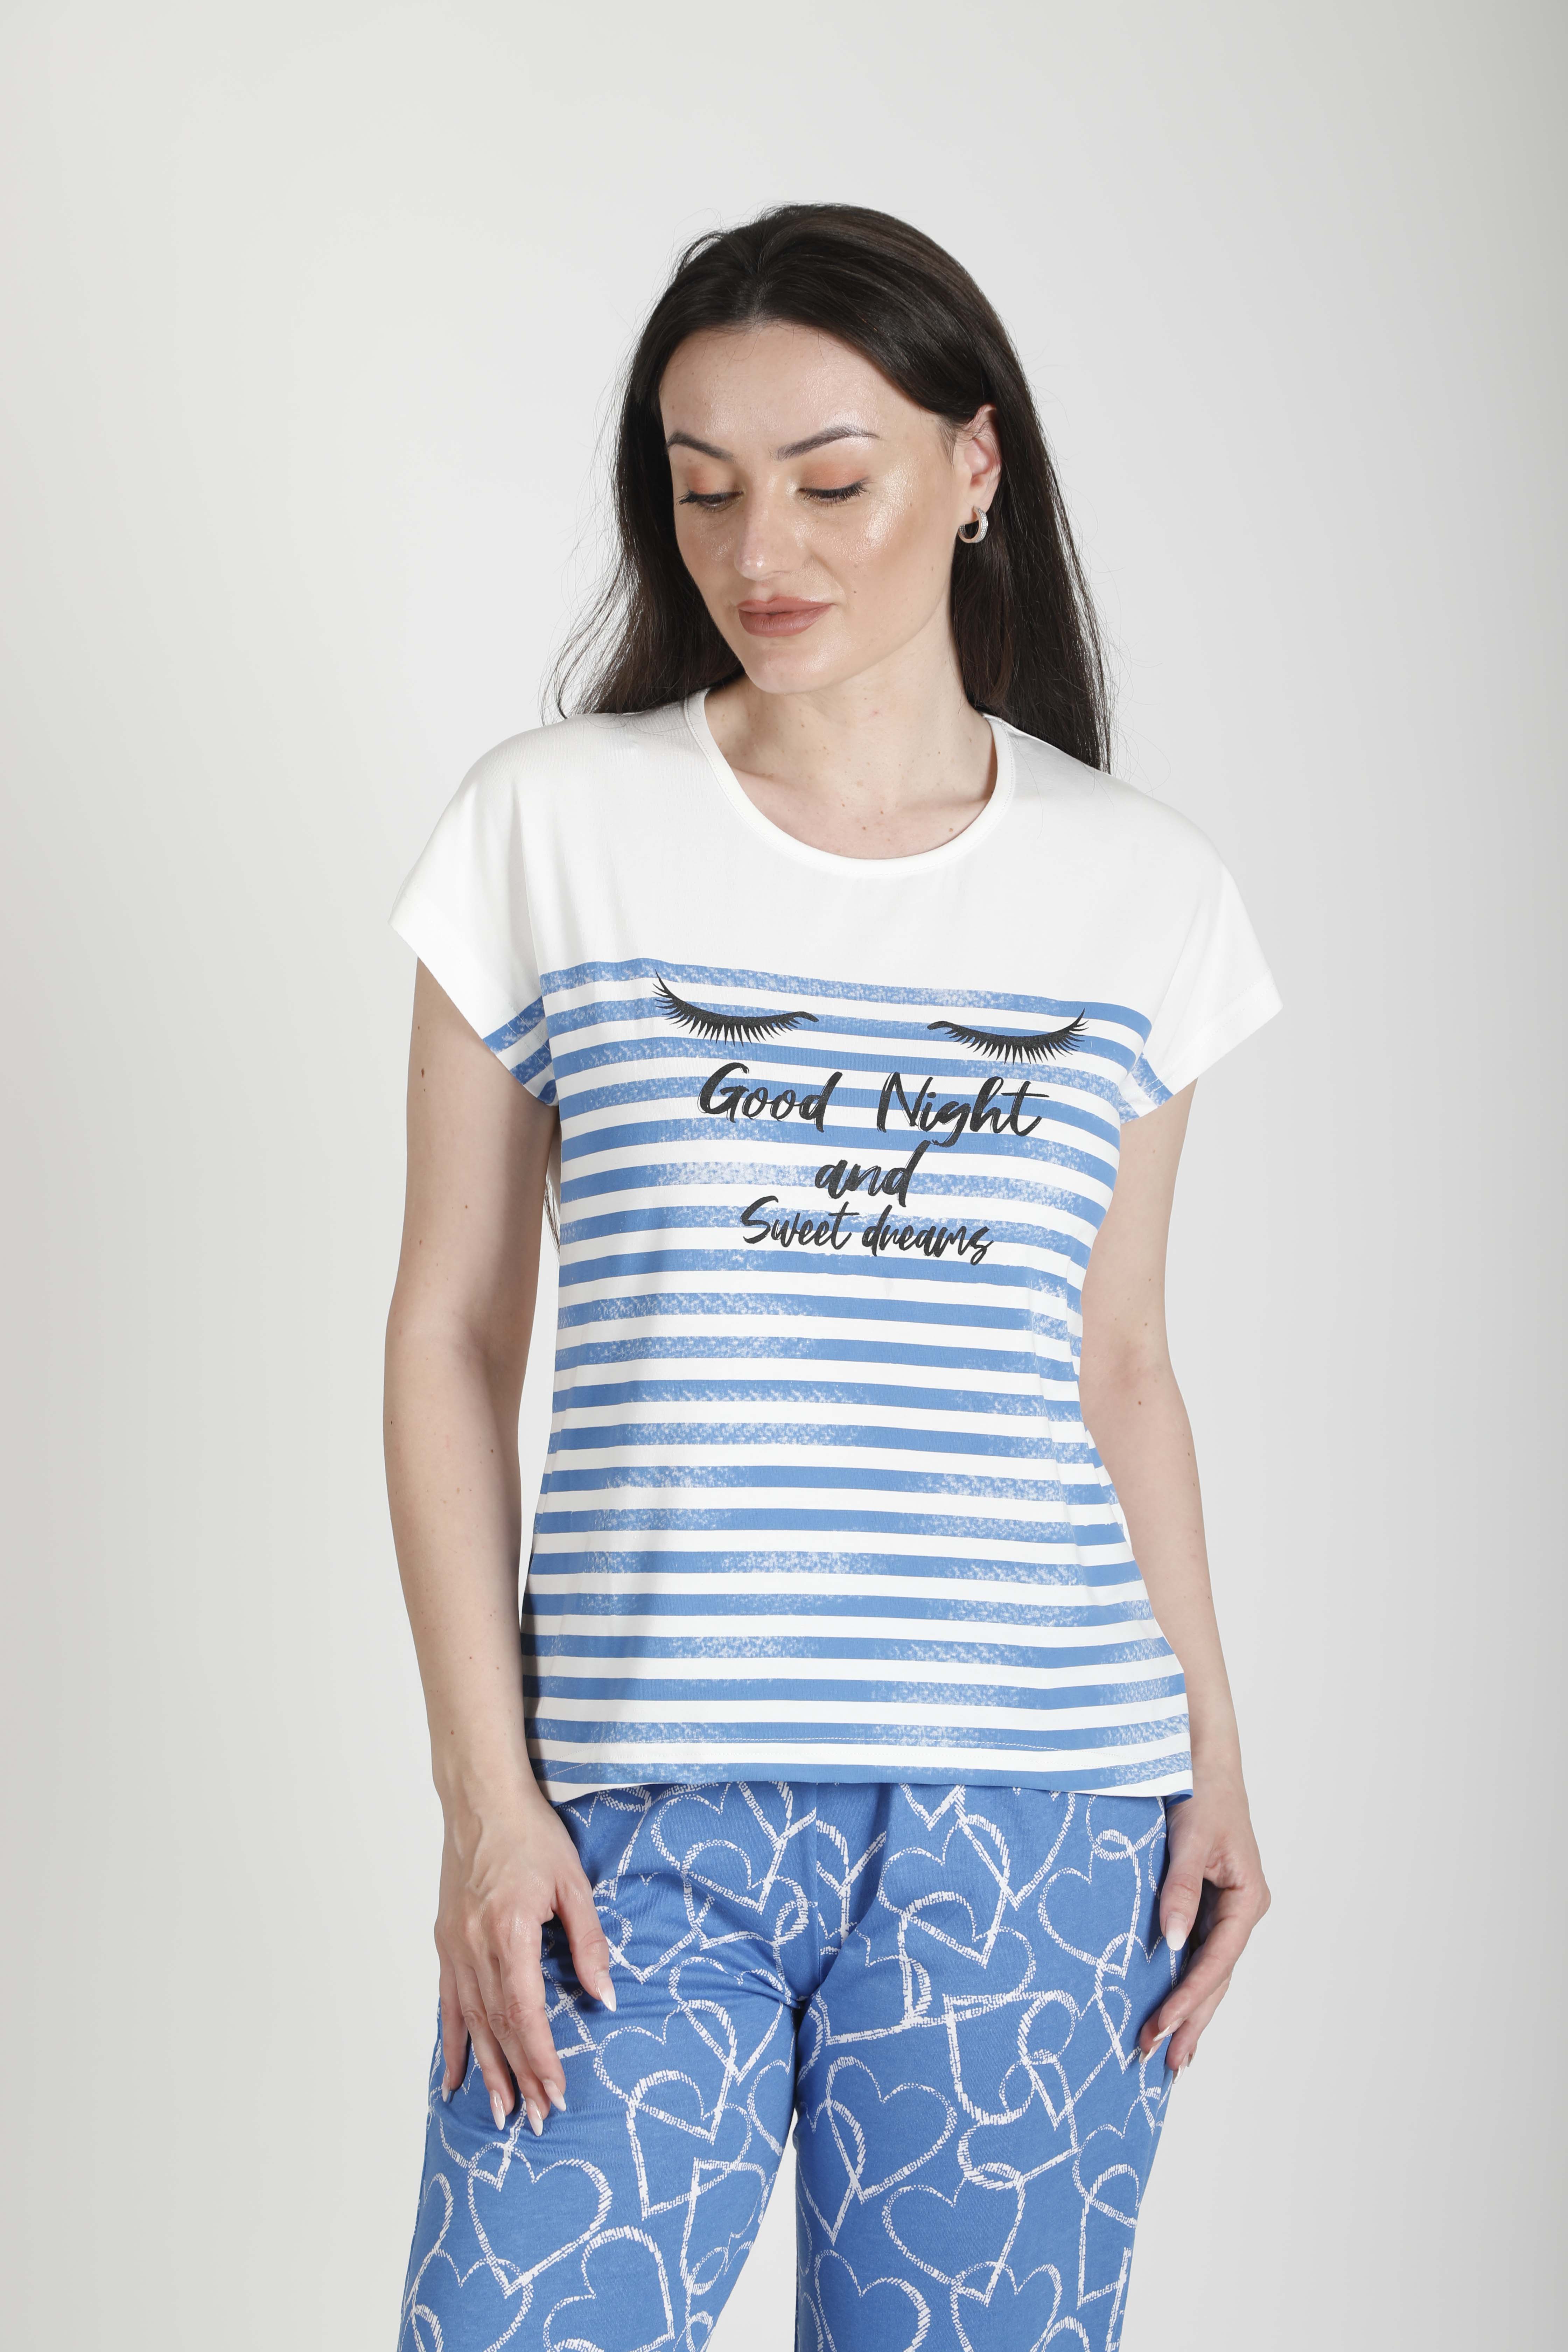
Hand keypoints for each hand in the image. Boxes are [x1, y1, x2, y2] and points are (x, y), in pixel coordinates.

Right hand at [434, 1782, 615, 2135]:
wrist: (481, 1800)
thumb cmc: (531, 1835)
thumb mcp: (572, 1884)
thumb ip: (589, 1942)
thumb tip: (606, 1996)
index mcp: (509, 1931)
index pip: (526, 2012)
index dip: (542, 2057)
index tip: (558, 2092)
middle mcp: (475, 1946)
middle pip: (499, 2027)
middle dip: (520, 2077)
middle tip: (538, 2119)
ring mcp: (455, 1947)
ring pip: (472, 2023)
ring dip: (488, 2071)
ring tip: (503, 2112)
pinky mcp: (446, 1943)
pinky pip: (448, 2004)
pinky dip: (452, 2043)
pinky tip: (455, 2078)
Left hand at [1137, 1773, 1269, 2072]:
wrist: (1203, 1760)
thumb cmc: (1202, 1793)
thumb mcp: (1190, 1840)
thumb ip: (1181, 1890)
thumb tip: (1170, 1943)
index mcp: (1249, 1899)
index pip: (1217, 1962)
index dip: (1188, 1997)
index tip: (1161, 2027)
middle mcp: (1242, 1910)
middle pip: (1217, 1977)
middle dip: (1192, 2020)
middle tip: (1165, 2062)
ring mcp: (1227, 1909)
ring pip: (1208, 1971)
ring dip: (1191, 2010)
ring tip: (1172, 2054)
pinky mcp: (1208, 1903)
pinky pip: (1197, 1951)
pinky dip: (1185, 1981)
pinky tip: (1173, 2008)